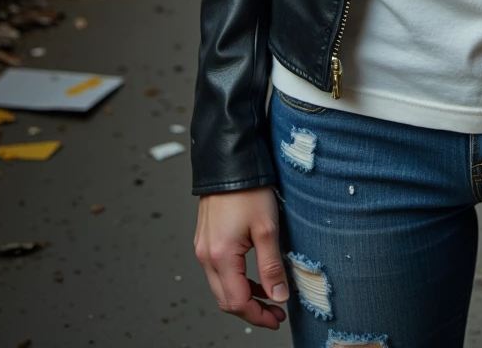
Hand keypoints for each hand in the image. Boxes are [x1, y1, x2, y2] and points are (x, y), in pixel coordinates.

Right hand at [195, 187, 288, 329]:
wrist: (230, 162)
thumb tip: (279, 296)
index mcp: (221, 256)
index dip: (258, 315)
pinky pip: (217, 272)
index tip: (276, 319)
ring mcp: (202, 248)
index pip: (237, 302)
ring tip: (268, 296)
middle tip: (275, 313)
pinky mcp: (205, 240)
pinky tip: (253, 277)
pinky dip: (235, 281)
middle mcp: (206, 256)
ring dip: (243, 296)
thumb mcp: (267, 228)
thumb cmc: (249, 190)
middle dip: (251, 310)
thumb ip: (272, 266)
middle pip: (226, 300)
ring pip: (221, 287)